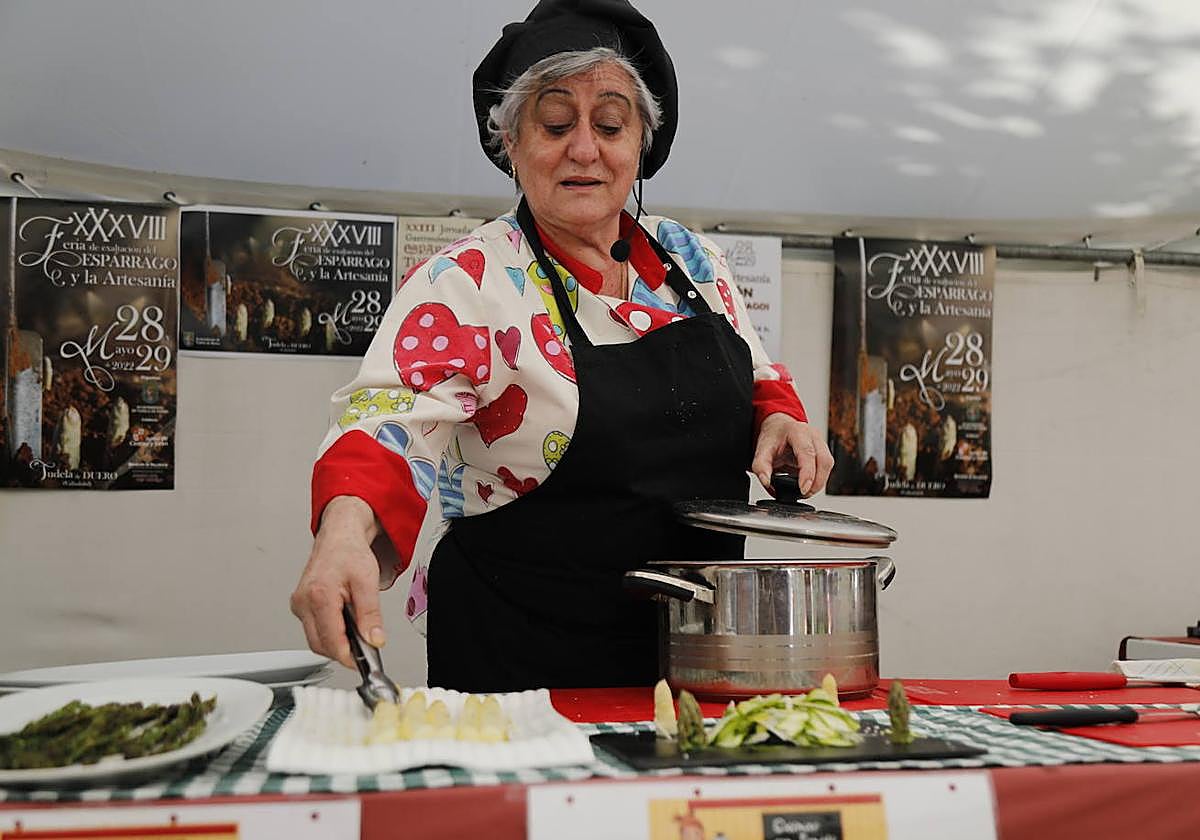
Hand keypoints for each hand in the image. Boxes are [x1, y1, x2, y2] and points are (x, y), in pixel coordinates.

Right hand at [290, 496, 385, 668]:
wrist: (338, 537)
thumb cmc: (350, 553)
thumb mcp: (368, 581)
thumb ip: (371, 614)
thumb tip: (374, 640)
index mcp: (319, 594)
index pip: (330, 639)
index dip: (347, 656)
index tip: (362, 663)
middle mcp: (303, 601)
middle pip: (320, 644)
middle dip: (342, 651)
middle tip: (364, 649)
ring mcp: (299, 604)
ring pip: (315, 639)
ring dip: (335, 642)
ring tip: (355, 632)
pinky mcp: (300, 606)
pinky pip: (313, 629)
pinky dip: (329, 633)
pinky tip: (343, 624)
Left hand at [751, 413, 834, 496]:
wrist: (779, 427)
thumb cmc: (773, 437)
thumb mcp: (761, 449)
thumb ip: (761, 466)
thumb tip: (766, 481)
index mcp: (797, 431)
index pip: (807, 453)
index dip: (808, 473)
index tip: (803, 489)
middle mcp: (813, 435)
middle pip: (823, 461)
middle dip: (816, 482)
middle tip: (804, 494)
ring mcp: (821, 442)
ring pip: (828, 465)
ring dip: (819, 482)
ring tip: (805, 491)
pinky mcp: (823, 451)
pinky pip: (826, 467)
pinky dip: (819, 479)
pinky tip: (809, 484)